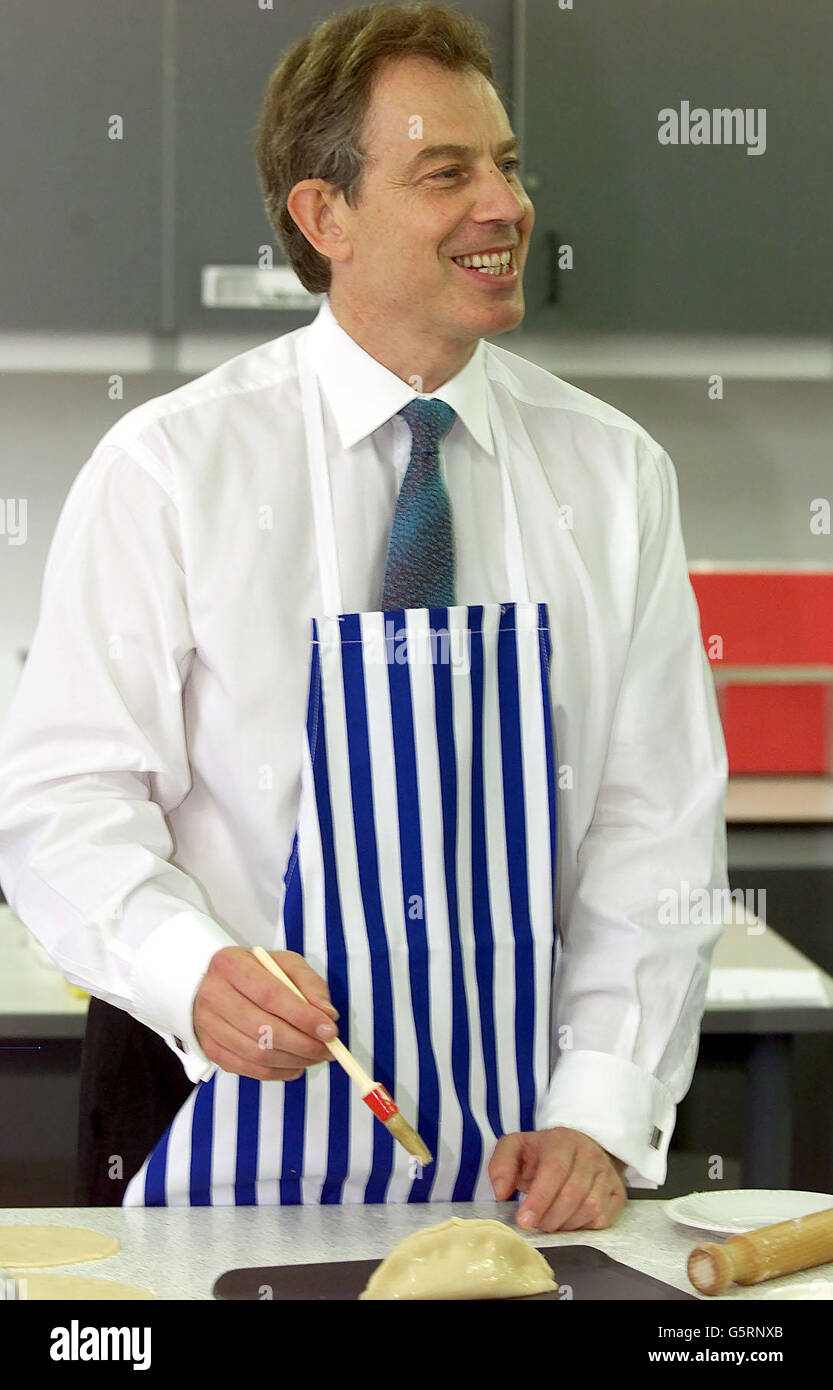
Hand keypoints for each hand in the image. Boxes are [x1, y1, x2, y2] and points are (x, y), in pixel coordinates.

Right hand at [193, 947, 338, 1080]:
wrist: (217, 984)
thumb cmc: (258, 972)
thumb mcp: (286, 964)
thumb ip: (310, 985)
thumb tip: (328, 1016)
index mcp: (231, 964)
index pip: (270, 995)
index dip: (302, 1016)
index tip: (329, 1030)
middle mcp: (213, 994)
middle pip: (262, 1029)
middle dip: (303, 1044)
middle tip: (329, 1050)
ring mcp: (208, 1024)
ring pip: (256, 1053)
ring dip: (293, 1060)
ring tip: (316, 1057)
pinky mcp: (210, 1049)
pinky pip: (248, 1069)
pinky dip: (278, 1073)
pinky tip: (296, 1066)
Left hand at [488, 1127, 627, 1231]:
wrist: (576, 1148)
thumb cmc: (541, 1153)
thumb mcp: (515, 1148)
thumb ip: (501, 1165)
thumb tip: (500, 1193)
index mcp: (562, 1140)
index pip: (555, 1171)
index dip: (540, 1199)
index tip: (524, 1221)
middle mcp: (590, 1154)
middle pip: (573, 1193)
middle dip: (550, 1217)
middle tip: (535, 1225)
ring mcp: (607, 1173)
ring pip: (590, 1208)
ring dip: (566, 1224)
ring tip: (550, 1223)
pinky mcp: (617, 1192)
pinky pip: (603, 1218)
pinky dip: (584, 1228)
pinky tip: (569, 1222)